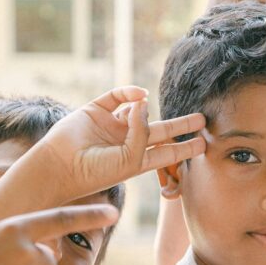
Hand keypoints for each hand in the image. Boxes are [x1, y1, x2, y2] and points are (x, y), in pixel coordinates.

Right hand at [40, 86, 205, 199]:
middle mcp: (126, 142)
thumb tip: (144, 101)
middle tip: (203, 119)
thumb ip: (142, 133)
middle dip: (181, 126)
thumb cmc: (97, 171)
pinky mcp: (97, 110)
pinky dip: (130, 93)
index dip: (185, 148)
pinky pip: (117, 96)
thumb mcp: (130, 160)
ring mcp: (112, 125)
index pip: (166, 153)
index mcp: (136, 160)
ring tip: (159, 108)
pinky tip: (140, 97)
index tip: (203, 144)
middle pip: (160, 131)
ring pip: (138, 110)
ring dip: (152, 108)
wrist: (62, 166)